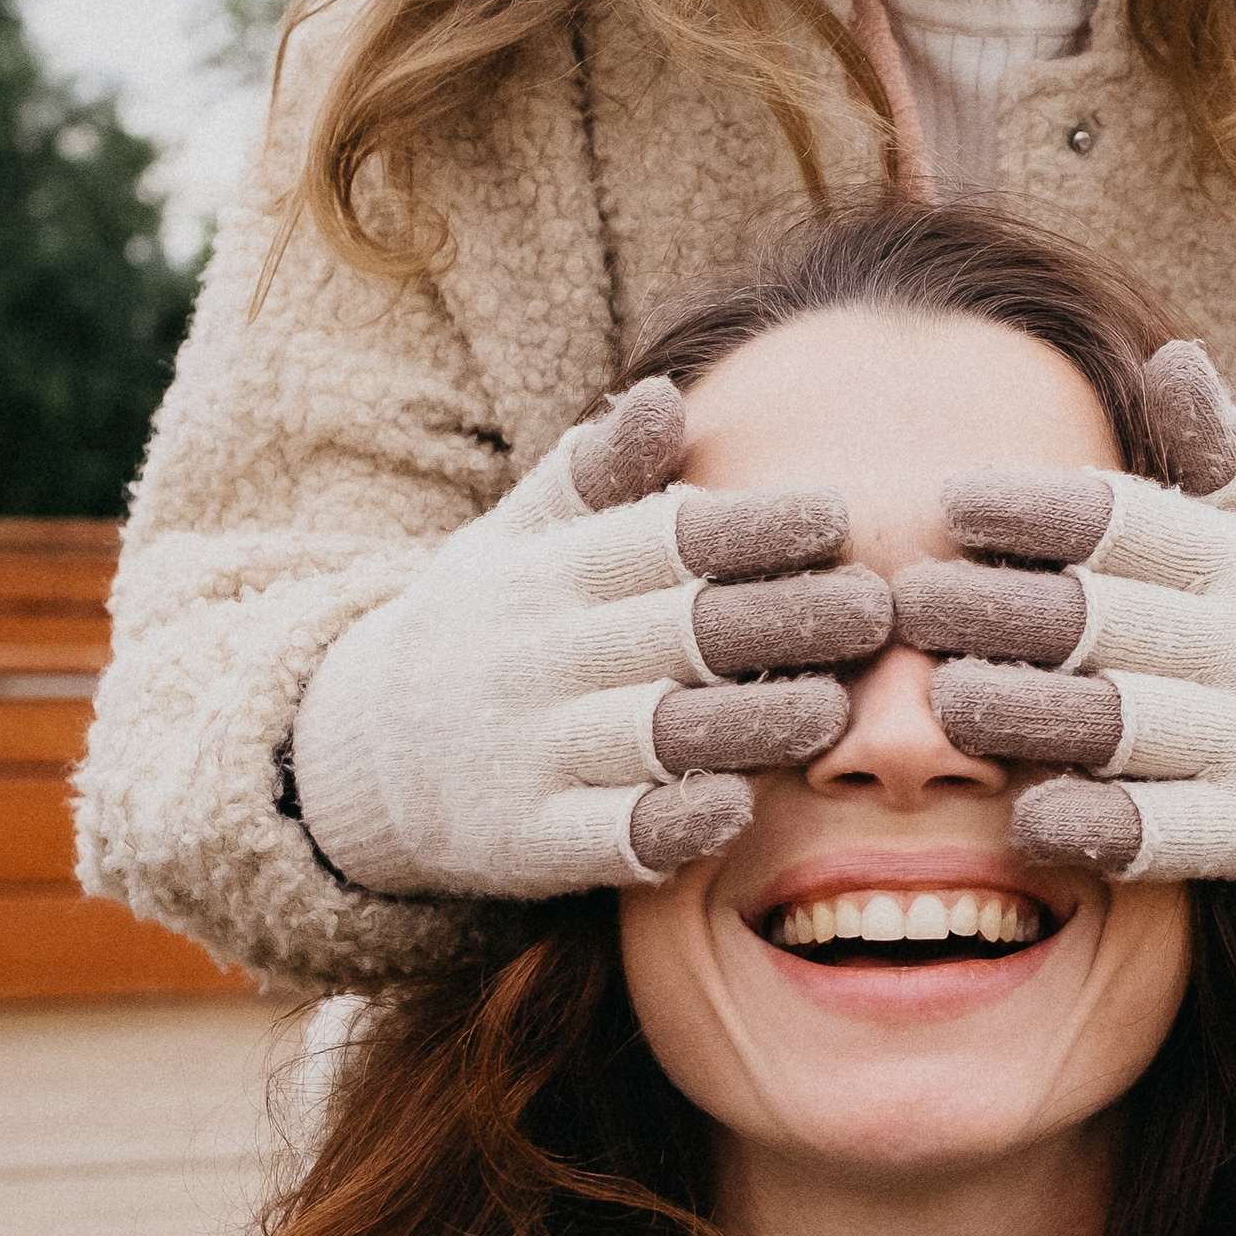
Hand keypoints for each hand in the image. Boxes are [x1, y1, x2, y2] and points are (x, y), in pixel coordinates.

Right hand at [289, 376, 891, 893]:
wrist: (362, 751)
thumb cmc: (480, 626)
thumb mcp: (517, 538)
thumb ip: (596, 476)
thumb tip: (665, 395)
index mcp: (547, 573)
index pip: (662, 539)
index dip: (752, 527)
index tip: (836, 518)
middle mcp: (539, 657)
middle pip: (676, 631)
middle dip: (780, 618)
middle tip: (874, 612)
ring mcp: (531, 752)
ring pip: (655, 733)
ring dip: (751, 723)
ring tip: (834, 710)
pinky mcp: (528, 841)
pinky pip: (608, 834)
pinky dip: (673, 821)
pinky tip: (738, 805)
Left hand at [891, 345, 1235, 892]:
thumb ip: (1221, 454)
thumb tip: (1171, 354)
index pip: (1129, 520)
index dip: (1036, 509)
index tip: (952, 501)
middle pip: (1104, 618)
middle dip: (998, 608)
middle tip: (908, 601)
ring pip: (1122, 722)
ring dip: (1027, 712)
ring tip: (944, 700)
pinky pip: (1170, 830)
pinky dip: (1099, 826)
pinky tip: (1028, 817)